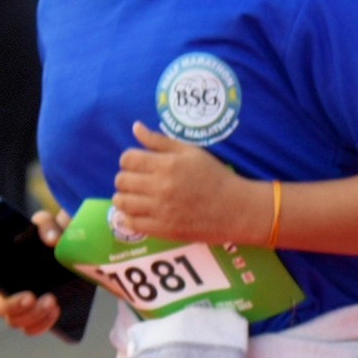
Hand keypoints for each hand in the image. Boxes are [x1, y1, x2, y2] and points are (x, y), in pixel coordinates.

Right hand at [0, 207, 65, 334]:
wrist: (76, 257)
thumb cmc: (54, 239)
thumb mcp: (52, 226)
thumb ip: (49, 225)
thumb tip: (51, 241)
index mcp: (1, 267)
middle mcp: (6, 289)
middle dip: (11, 305)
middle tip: (31, 297)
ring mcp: (21, 306)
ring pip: (14, 321)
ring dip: (31, 315)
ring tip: (52, 300)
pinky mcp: (38, 316)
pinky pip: (33, 329)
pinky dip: (43, 324)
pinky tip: (56, 310)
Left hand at [112, 123, 256, 243]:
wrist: (235, 209)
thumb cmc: (215, 176)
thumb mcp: (191, 152)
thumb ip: (160, 140)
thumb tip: (136, 127)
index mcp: (167, 165)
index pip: (128, 159)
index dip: (129, 160)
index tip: (137, 164)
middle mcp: (161, 187)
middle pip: (122, 180)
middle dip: (126, 178)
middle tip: (137, 181)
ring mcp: (161, 211)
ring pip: (123, 202)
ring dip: (124, 197)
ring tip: (135, 196)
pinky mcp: (163, 230)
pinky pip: (132, 223)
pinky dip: (129, 217)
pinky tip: (138, 212)